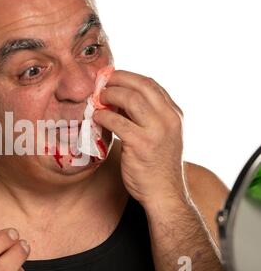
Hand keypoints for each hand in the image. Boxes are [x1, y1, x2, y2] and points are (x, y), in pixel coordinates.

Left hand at [93, 70, 186, 208]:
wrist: (164, 193)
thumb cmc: (157, 166)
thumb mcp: (160, 135)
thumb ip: (146, 117)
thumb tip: (119, 100)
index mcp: (174, 114)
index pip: (151, 84)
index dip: (129, 77)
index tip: (112, 77)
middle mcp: (169, 119)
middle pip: (141, 85)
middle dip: (117, 80)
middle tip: (100, 84)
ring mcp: (156, 130)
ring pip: (129, 98)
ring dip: (109, 95)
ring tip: (97, 99)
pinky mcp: (141, 143)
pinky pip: (116, 121)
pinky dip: (103, 116)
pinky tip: (96, 117)